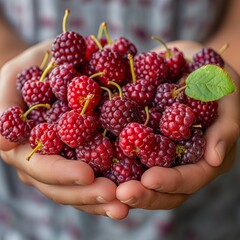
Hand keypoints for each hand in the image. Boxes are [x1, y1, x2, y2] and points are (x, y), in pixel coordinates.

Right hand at [0, 40, 128, 219]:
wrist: (52, 68)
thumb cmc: (31, 72)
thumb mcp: (15, 79)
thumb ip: (7, 108)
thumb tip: (3, 141)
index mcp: (27, 147)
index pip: (43, 167)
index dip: (62, 173)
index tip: (87, 175)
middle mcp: (48, 161)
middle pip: (64, 187)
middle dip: (89, 194)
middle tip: (115, 197)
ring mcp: (68, 161)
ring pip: (84, 189)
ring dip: (106, 198)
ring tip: (129, 202)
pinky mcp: (89, 155)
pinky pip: (102, 174)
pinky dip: (118, 183)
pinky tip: (136, 189)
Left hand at [116, 40, 239, 209]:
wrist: (192, 63)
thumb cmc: (216, 80)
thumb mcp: (227, 99)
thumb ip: (226, 128)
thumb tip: (215, 159)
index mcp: (203, 157)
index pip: (189, 179)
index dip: (170, 182)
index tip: (149, 180)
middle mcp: (178, 160)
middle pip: (162, 188)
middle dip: (143, 193)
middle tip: (121, 194)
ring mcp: (158, 150)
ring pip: (140, 175)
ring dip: (122, 183)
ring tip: (102, 185)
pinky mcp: (141, 137)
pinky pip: (125, 151)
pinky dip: (111, 159)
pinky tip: (92, 158)